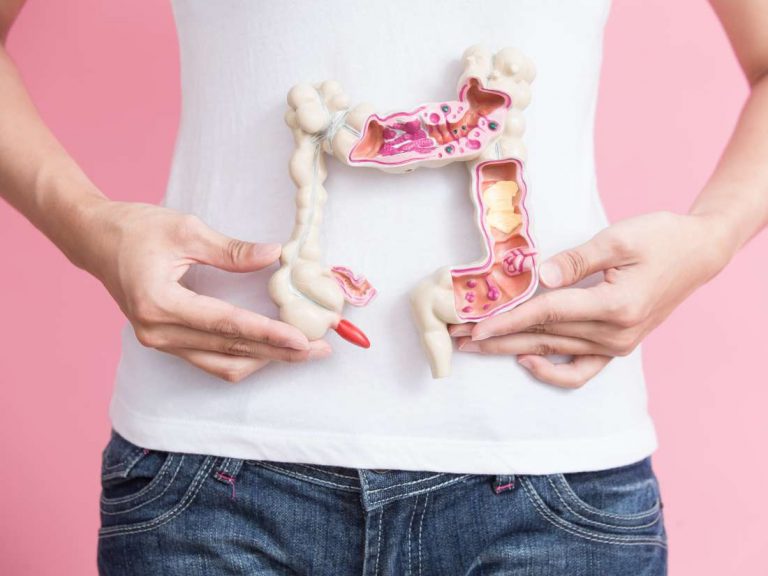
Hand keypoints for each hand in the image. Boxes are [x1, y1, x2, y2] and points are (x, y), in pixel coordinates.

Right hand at [76, 200, 330, 381]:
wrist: (94, 240)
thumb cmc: (136, 229)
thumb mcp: (186, 230)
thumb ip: (232, 250)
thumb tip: (275, 255)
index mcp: (160, 302)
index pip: (226, 325)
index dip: (268, 333)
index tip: (302, 339)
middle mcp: (158, 331)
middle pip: (229, 351)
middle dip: (278, 353)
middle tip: (318, 349)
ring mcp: (159, 341)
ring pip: (221, 364)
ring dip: (264, 360)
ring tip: (302, 352)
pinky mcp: (164, 341)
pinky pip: (209, 360)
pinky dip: (242, 357)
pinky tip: (270, 350)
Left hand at [450, 211, 729, 387]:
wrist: (699, 253)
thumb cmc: (661, 238)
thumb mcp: (620, 238)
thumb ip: (577, 260)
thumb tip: (539, 277)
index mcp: (616, 306)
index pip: (548, 314)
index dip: (509, 319)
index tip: (475, 326)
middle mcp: (616, 334)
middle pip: (542, 337)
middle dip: (496, 338)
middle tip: (457, 338)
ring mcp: (618, 345)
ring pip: (553, 351)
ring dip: (511, 349)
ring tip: (476, 347)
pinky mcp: (618, 346)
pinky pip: (581, 370)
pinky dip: (553, 371)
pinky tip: (527, 360)